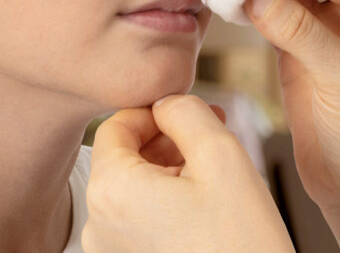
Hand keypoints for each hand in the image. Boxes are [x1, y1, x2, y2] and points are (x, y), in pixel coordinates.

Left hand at [81, 95, 293, 252]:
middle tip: (213, 132)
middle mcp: (98, 225)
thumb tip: (165, 102)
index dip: (154, 110)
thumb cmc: (241, 241)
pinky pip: (139, 219)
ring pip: (134, 188)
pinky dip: (167, 201)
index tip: (191, 113)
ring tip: (214, 172)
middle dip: (166, 139)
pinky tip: (205, 203)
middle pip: (124, 158)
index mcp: (111, 191)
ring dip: (169, 169)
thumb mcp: (221, 153)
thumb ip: (185, 111)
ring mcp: (111, 252)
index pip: (114, 125)